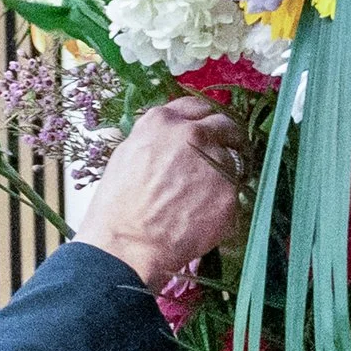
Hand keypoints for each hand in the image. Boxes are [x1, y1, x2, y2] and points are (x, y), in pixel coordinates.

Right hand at [76, 96, 244, 286]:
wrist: (129, 243)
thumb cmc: (118, 206)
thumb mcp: (128, 155)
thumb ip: (158, 139)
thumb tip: (175, 139)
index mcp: (164, 121)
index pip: (198, 107)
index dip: (203, 120)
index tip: (206, 131)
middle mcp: (193, 134)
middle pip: (225, 125)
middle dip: (226, 138)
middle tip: (222, 156)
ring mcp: (214, 161)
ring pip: (231, 160)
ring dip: (222, 174)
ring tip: (200, 199)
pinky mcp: (229, 191)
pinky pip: (232, 192)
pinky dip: (222, 203)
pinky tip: (201, 216)